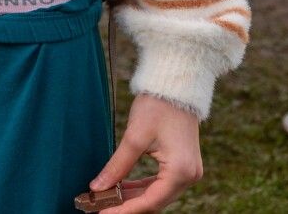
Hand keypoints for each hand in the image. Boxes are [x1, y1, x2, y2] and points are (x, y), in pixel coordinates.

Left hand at [87, 93, 200, 211]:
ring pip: (158, 194)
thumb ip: (117, 166)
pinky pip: (161, 184)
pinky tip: (122, 188)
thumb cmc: (157, 107)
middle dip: (127, 206)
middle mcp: (189, 176)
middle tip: (100, 207)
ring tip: (107, 199)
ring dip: (133, 197)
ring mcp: (188, 171)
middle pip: (155, 201)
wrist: (175, 87)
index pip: (150, 201)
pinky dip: (142, 187)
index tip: (102, 213)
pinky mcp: (182, 165)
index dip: (125, 210)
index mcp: (181, 171)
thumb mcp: (134, 137)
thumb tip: (97, 187)